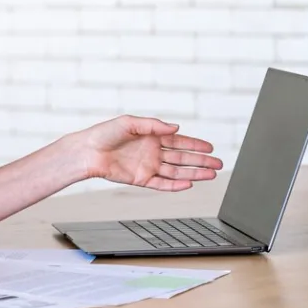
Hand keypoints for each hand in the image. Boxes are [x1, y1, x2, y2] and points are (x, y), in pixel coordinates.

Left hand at [78, 115, 222, 190]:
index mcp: (152, 137)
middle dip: (201, 161)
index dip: (196, 144)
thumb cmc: (104, 133)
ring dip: (194, 173)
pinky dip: (175, 185)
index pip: (180, 141)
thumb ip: (154, 125)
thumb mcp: (130, 122)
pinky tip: (189, 184)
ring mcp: (148, 166)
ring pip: (176, 172)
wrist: (88, 151)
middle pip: (183, 158)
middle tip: (219, 164)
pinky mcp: (141, 179)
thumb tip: (176, 127)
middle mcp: (153, 153)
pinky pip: (162, 184)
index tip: (211, 147)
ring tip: (211, 175)